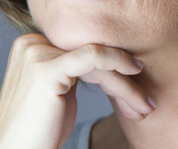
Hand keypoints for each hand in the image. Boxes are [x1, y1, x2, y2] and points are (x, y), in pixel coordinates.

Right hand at [0, 33, 153, 148]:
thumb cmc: (39, 132)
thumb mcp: (60, 93)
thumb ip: (75, 71)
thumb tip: (112, 59)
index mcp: (31, 45)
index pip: (82, 49)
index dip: (113, 68)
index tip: (137, 91)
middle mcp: (31, 44)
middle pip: (90, 52)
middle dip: (123, 78)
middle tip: (146, 103)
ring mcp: (36, 53)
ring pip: (97, 58)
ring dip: (127, 84)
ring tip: (145, 107)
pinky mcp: (46, 68)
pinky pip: (92, 57)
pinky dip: (117, 65)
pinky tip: (134, 82)